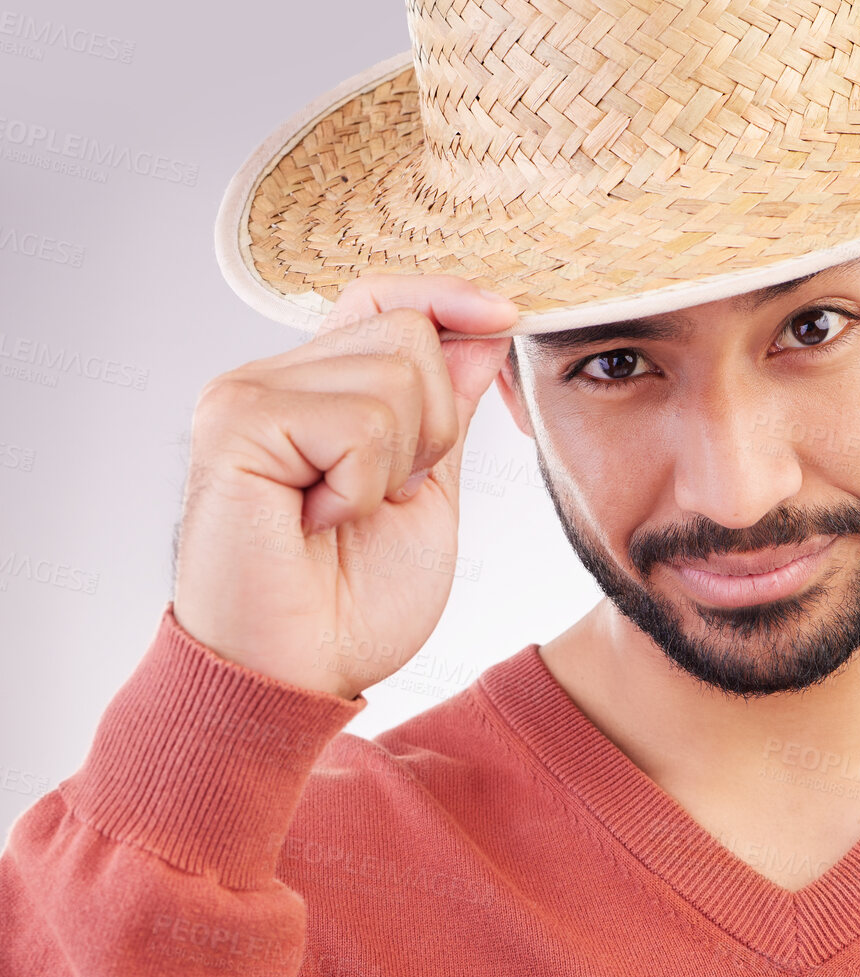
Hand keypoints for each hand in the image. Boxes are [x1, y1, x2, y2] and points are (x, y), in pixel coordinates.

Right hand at [171, 272, 517, 699]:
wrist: (297, 677)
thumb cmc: (353, 604)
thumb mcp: (428, 494)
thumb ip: (446, 415)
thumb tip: (482, 334)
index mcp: (317, 391)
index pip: (385, 299)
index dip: (449, 299)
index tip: (507, 317)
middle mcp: (274, 379)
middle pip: (408, 333)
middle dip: (432, 429)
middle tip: (385, 499)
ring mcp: (246, 395)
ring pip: (394, 373)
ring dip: (397, 465)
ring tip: (343, 515)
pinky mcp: (235, 423)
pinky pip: (358, 421)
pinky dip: (361, 485)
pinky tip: (316, 522)